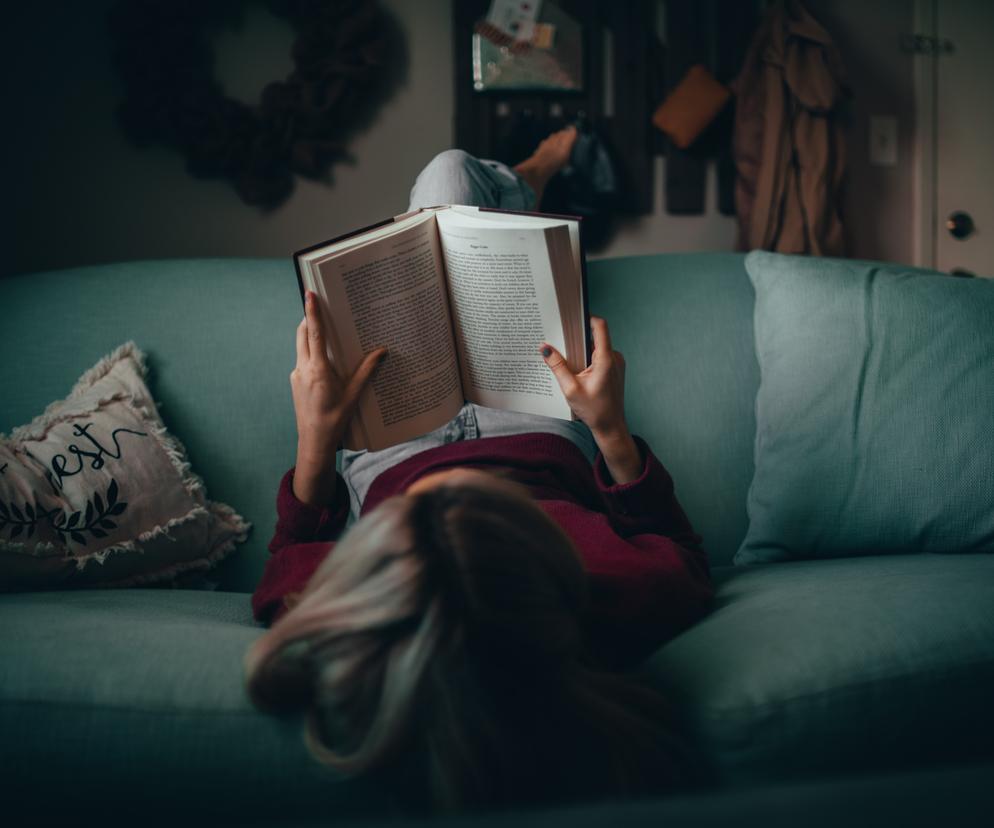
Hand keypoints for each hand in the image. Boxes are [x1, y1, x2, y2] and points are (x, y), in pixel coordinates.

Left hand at [291, 290, 386, 506]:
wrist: (314, 442)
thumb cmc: (335, 420)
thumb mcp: (354, 395)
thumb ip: (366, 370)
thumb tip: (382, 352)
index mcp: (318, 369)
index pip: (314, 333)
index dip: (312, 311)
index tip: (309, 294)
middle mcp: (303, 369)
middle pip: (303, 334)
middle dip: (309, 318)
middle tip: (319, 306)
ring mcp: (296, 375)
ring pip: (301, 346)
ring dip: (310, 336)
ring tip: (326, 332)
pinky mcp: (295, 382)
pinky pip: (302, 360)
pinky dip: (311, 353)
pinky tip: (325, 360)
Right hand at [540, 316, 641, 482]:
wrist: (611, 427)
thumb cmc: (594, 411)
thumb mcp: (570, 389)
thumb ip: (557, 366)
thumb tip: (544, 347)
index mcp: (606, 359)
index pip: (600, 326)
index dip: (586, 317)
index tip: (571, 317)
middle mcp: (614, 358)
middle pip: (596, 336)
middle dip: (577, 336)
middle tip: (560, 338)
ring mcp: (616, 363)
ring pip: (597, 346)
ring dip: (581, 349)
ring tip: (566, 358)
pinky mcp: (614, 369)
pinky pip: (600, 356)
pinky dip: (587, 358)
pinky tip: (575, 369)